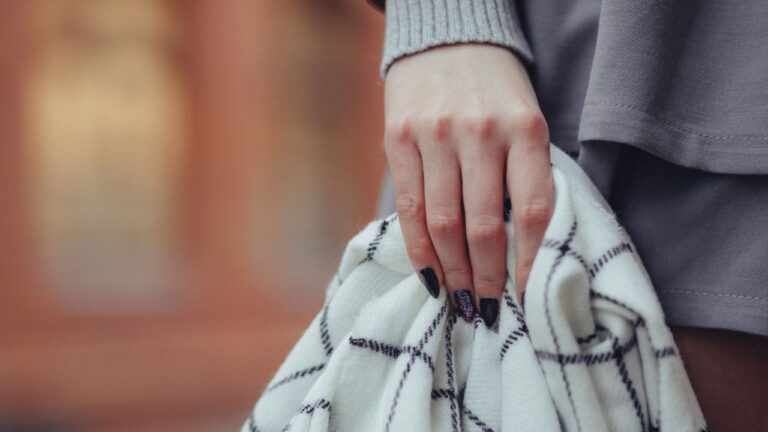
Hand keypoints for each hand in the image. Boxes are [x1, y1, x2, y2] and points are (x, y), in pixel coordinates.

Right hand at [383, 43, 553, 325]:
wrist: (447, 39)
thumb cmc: (494, 93)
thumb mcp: (525, 123)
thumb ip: (522, 177)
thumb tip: (517, 253)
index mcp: (525, 129)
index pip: (532, 211)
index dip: (531, 263)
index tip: (529, 299)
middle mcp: (480, 133)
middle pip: (483, 226)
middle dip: (486, 279)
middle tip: (488, 311)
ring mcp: (435, 135)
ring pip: (443, 223)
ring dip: (452, 272)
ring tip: (461, 301)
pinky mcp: (399, 138)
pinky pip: (408, 206)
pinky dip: (419, 249)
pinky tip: (430, 275)